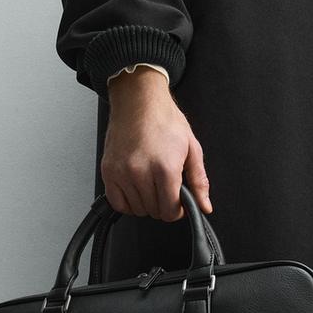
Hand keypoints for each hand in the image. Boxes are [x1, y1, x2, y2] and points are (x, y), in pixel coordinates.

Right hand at [101, 66, 211, 220]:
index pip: (171, 211)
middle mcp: (140, 172)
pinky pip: (118, 203)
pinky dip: (128, 202)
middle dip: (163, 204)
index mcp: (165, 167)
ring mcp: (122, 173)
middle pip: (155, 211)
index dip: (178, 210)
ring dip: (146, 203)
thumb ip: (199, 181)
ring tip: (151, 182)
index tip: (178, 202)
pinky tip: (136, 188)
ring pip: (137, 209)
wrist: (138, 101)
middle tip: (165, 186)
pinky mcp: (108, 172)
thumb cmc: (164, 120)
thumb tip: (204, 205)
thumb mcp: (191, 148)